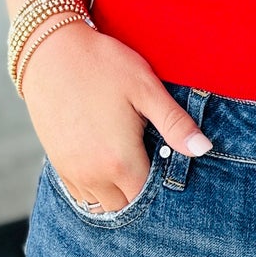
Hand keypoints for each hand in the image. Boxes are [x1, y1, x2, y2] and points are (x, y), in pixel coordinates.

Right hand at [18, 21, 211, 211]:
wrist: (50, 51)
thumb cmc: (103, 65)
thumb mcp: (146, 88)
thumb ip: (175, 123)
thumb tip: (205, 149)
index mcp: (119, 161)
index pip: (148, 197)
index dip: (163, 188)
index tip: (170, 164)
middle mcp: (93, 175)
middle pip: (126, 205)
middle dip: (142, 191)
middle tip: (154, 160)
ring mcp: (72, 171)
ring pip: (102, 204)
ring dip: (119, 192)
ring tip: (132, 161)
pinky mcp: (57, 163)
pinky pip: (81, 194)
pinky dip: (97, 187)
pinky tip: (108, 161)